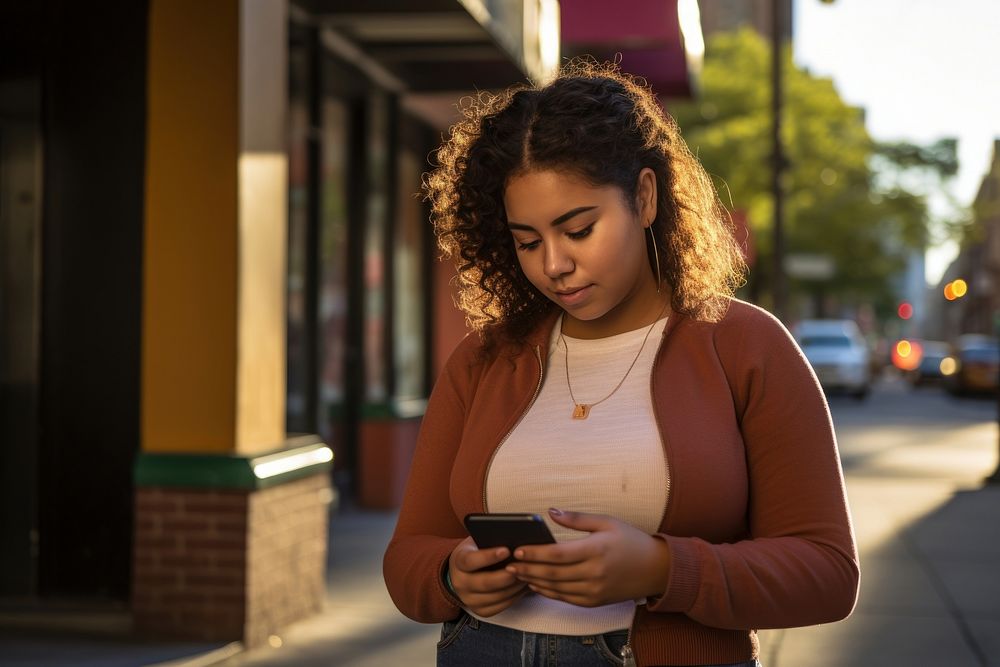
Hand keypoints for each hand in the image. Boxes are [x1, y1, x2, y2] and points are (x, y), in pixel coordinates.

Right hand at [448, 537, 528, 616]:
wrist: (464, 572)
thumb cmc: (477, 552)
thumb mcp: (477, 542)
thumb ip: (490, 541)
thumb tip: (514, 539)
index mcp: (458, 562)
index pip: (471, 560)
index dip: (488, 556)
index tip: (506, 550)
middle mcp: (460, 583)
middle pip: (484, 583)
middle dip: (505, 576)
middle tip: (521, 568)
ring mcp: (469, 599)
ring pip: (495, 596)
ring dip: (514, 587)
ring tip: (527, 576)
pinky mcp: (480, 611)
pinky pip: (501, 606)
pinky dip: (514, 596)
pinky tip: (523, 586)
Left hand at [505, 509, 670, 606]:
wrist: (655, 569)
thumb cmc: (630, 541)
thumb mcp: (606, 522)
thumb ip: (576, 519)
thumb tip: (550, 512)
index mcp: (596, 550)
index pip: (557, 554)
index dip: (535, 553)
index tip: (517, 549)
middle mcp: (594, 573)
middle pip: (552, 574)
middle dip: (527, 569)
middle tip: (508, 564)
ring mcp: (594, 590)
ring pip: (556, 589)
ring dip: (533, 582)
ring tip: (516, 574)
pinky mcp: (594, 601)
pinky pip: (565, 598)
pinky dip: (548, 592)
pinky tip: (535, 584)